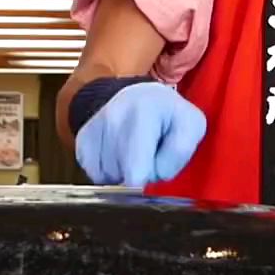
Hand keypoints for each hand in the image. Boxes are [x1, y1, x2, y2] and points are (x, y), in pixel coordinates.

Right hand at [75, 83, 206, 187]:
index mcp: (144, 112)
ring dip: (124, 172)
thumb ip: (180, 152)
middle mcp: (113, 118)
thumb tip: (155, 172)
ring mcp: (94, 129)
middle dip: (139, 174)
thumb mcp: (191, 125)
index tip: (157, 162)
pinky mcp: (82, 139)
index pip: (137, 171)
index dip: (151, 174)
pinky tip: (119, 153)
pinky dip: (108, 171)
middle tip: (148, 153)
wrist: (133, 96)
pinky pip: (95, 174)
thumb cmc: (166, 114)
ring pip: (108, 178)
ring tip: (134, 150)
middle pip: (123, 177)